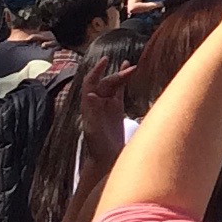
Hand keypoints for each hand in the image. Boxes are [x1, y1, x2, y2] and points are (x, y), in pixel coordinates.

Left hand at [73, 52, 132, 172]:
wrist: (106, 161)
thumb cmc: (98, 148)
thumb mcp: (93, 130)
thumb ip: (92, 113)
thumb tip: (90, 95)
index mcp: (89, 106)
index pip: (91, 83)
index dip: (96, 71)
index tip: (105, 61)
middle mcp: (96, 104)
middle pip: (105, 83)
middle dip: (117, 75)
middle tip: (131, 70)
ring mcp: (106, 106)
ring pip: (113, 85)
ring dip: (121, 75)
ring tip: (132, 67)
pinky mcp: (116, 110)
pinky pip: (119, 92)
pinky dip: (124, 82)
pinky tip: (130, 72)